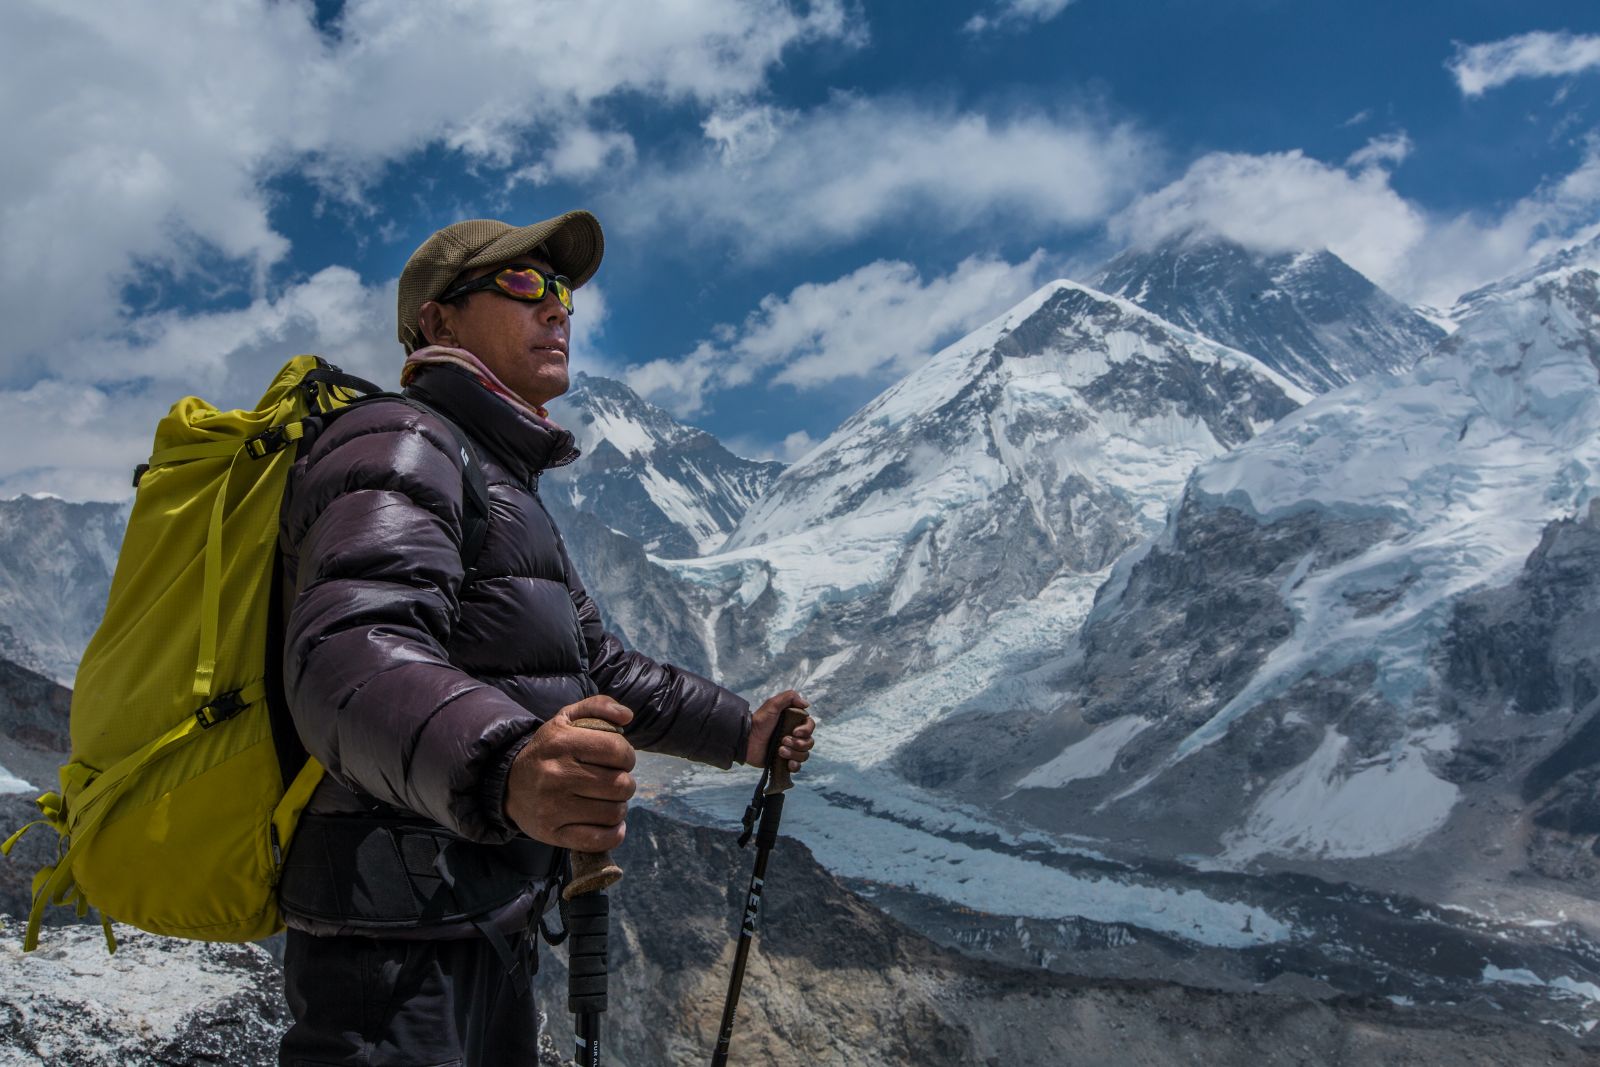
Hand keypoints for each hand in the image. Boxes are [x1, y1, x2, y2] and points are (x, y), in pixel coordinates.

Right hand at [504, 696, 635, 851]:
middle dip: (625, 782)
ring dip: (619, 807)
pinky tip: (610, 823)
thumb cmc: (548, 749)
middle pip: (620, 784)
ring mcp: (553, 807)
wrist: (508, 783)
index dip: (627, 756)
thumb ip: (598, 706)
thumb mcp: (566, 718)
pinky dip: (613, 833)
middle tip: (613, 781)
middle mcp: (556, 775)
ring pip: (613, 812)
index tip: (619, 760)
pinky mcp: (552, 833)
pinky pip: (598, 840)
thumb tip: (627, 716)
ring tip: (608, 799)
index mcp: (561, 742)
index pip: (617, 750)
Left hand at [743, 690, 815, 771]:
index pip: (810, 726)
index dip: (806, 730)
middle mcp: (793, 736)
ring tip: (779, 751)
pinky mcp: (784, 761)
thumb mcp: (773, 704)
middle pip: (809, 742)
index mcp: (793, 722)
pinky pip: (797, 766)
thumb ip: (790, 697)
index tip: (795, 732)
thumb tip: (806, 704)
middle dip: (798, 743)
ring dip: (793, 753)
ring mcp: (789, 749)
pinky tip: (788, 763)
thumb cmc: (758, 721)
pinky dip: (795, 765)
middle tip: (783, 740)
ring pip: (804, 754)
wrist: (746, 740)